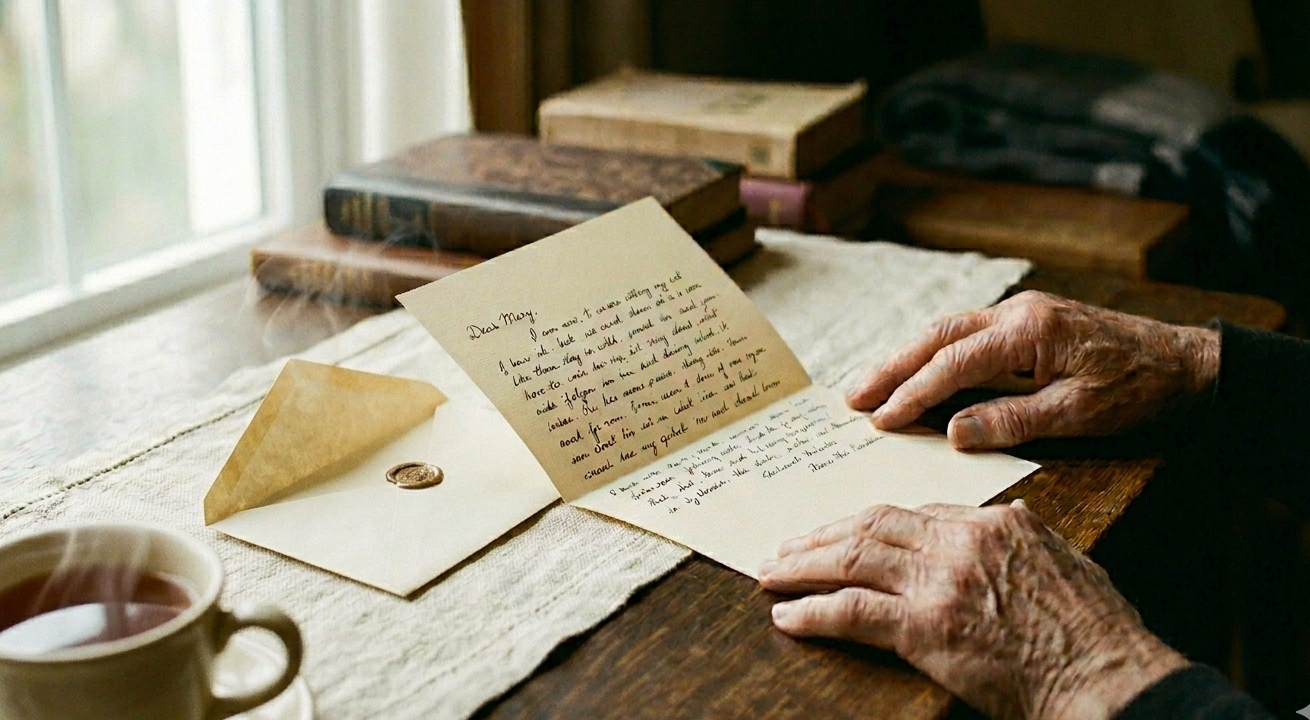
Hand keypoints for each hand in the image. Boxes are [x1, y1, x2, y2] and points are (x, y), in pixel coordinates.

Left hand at [759, 502, 1186, 719]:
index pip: (911, 514)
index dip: (866, 525)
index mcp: (993, 524)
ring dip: (804, 566)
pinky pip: (853, 612)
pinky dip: (814, 612)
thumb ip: (1020, 539)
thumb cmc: (1094, 632)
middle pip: (871, 526)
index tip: (841, 534)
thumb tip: (1000, 523)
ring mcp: (940, 583)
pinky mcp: (926, 628)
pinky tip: (789, 616)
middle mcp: (960, 542)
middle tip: (788, 546)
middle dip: (822, 536)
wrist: (1106, 676)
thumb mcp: (1063, 562)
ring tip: (773, 572)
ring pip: (852, 560)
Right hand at [848, 291, 1219, 448]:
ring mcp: (1020, 313)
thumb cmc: (1137, 389)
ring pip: (946, 331)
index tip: (880, 419)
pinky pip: (965, 335)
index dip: (913, 393)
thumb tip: (953, 433)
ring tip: (870, 387)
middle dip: (891, 367)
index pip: (954, 364)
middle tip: (852, 398)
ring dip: (906, 359)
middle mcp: (1017, 312)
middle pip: (937, 337)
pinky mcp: (1025, 322)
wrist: (1183, 362)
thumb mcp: (1079, 414)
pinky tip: (915, 373)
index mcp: (1030, 331)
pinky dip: (933, 355)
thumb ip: (1014, 420)